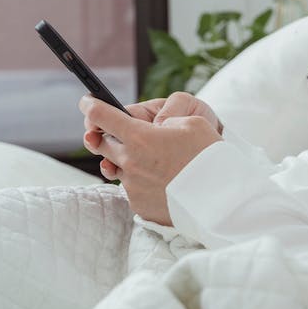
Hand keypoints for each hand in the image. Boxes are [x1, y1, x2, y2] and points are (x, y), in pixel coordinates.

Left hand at [79, 95, 221, 224]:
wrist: (221, 199)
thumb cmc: (209, 157)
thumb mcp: (192, 123)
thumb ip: (166, 120)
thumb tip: (155, 127)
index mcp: (140, 138)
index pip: (102, 117)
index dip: (91, 106)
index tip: (86, 103)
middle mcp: (130, 163)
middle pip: (103, 143)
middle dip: (107, 134)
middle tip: (120, 131)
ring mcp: (132, 187)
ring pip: (117, 167)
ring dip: (127, 160)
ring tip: (152, 160)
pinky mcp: (139, 205)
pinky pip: (132, 188)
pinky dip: (141, 181)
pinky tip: (162, 180)